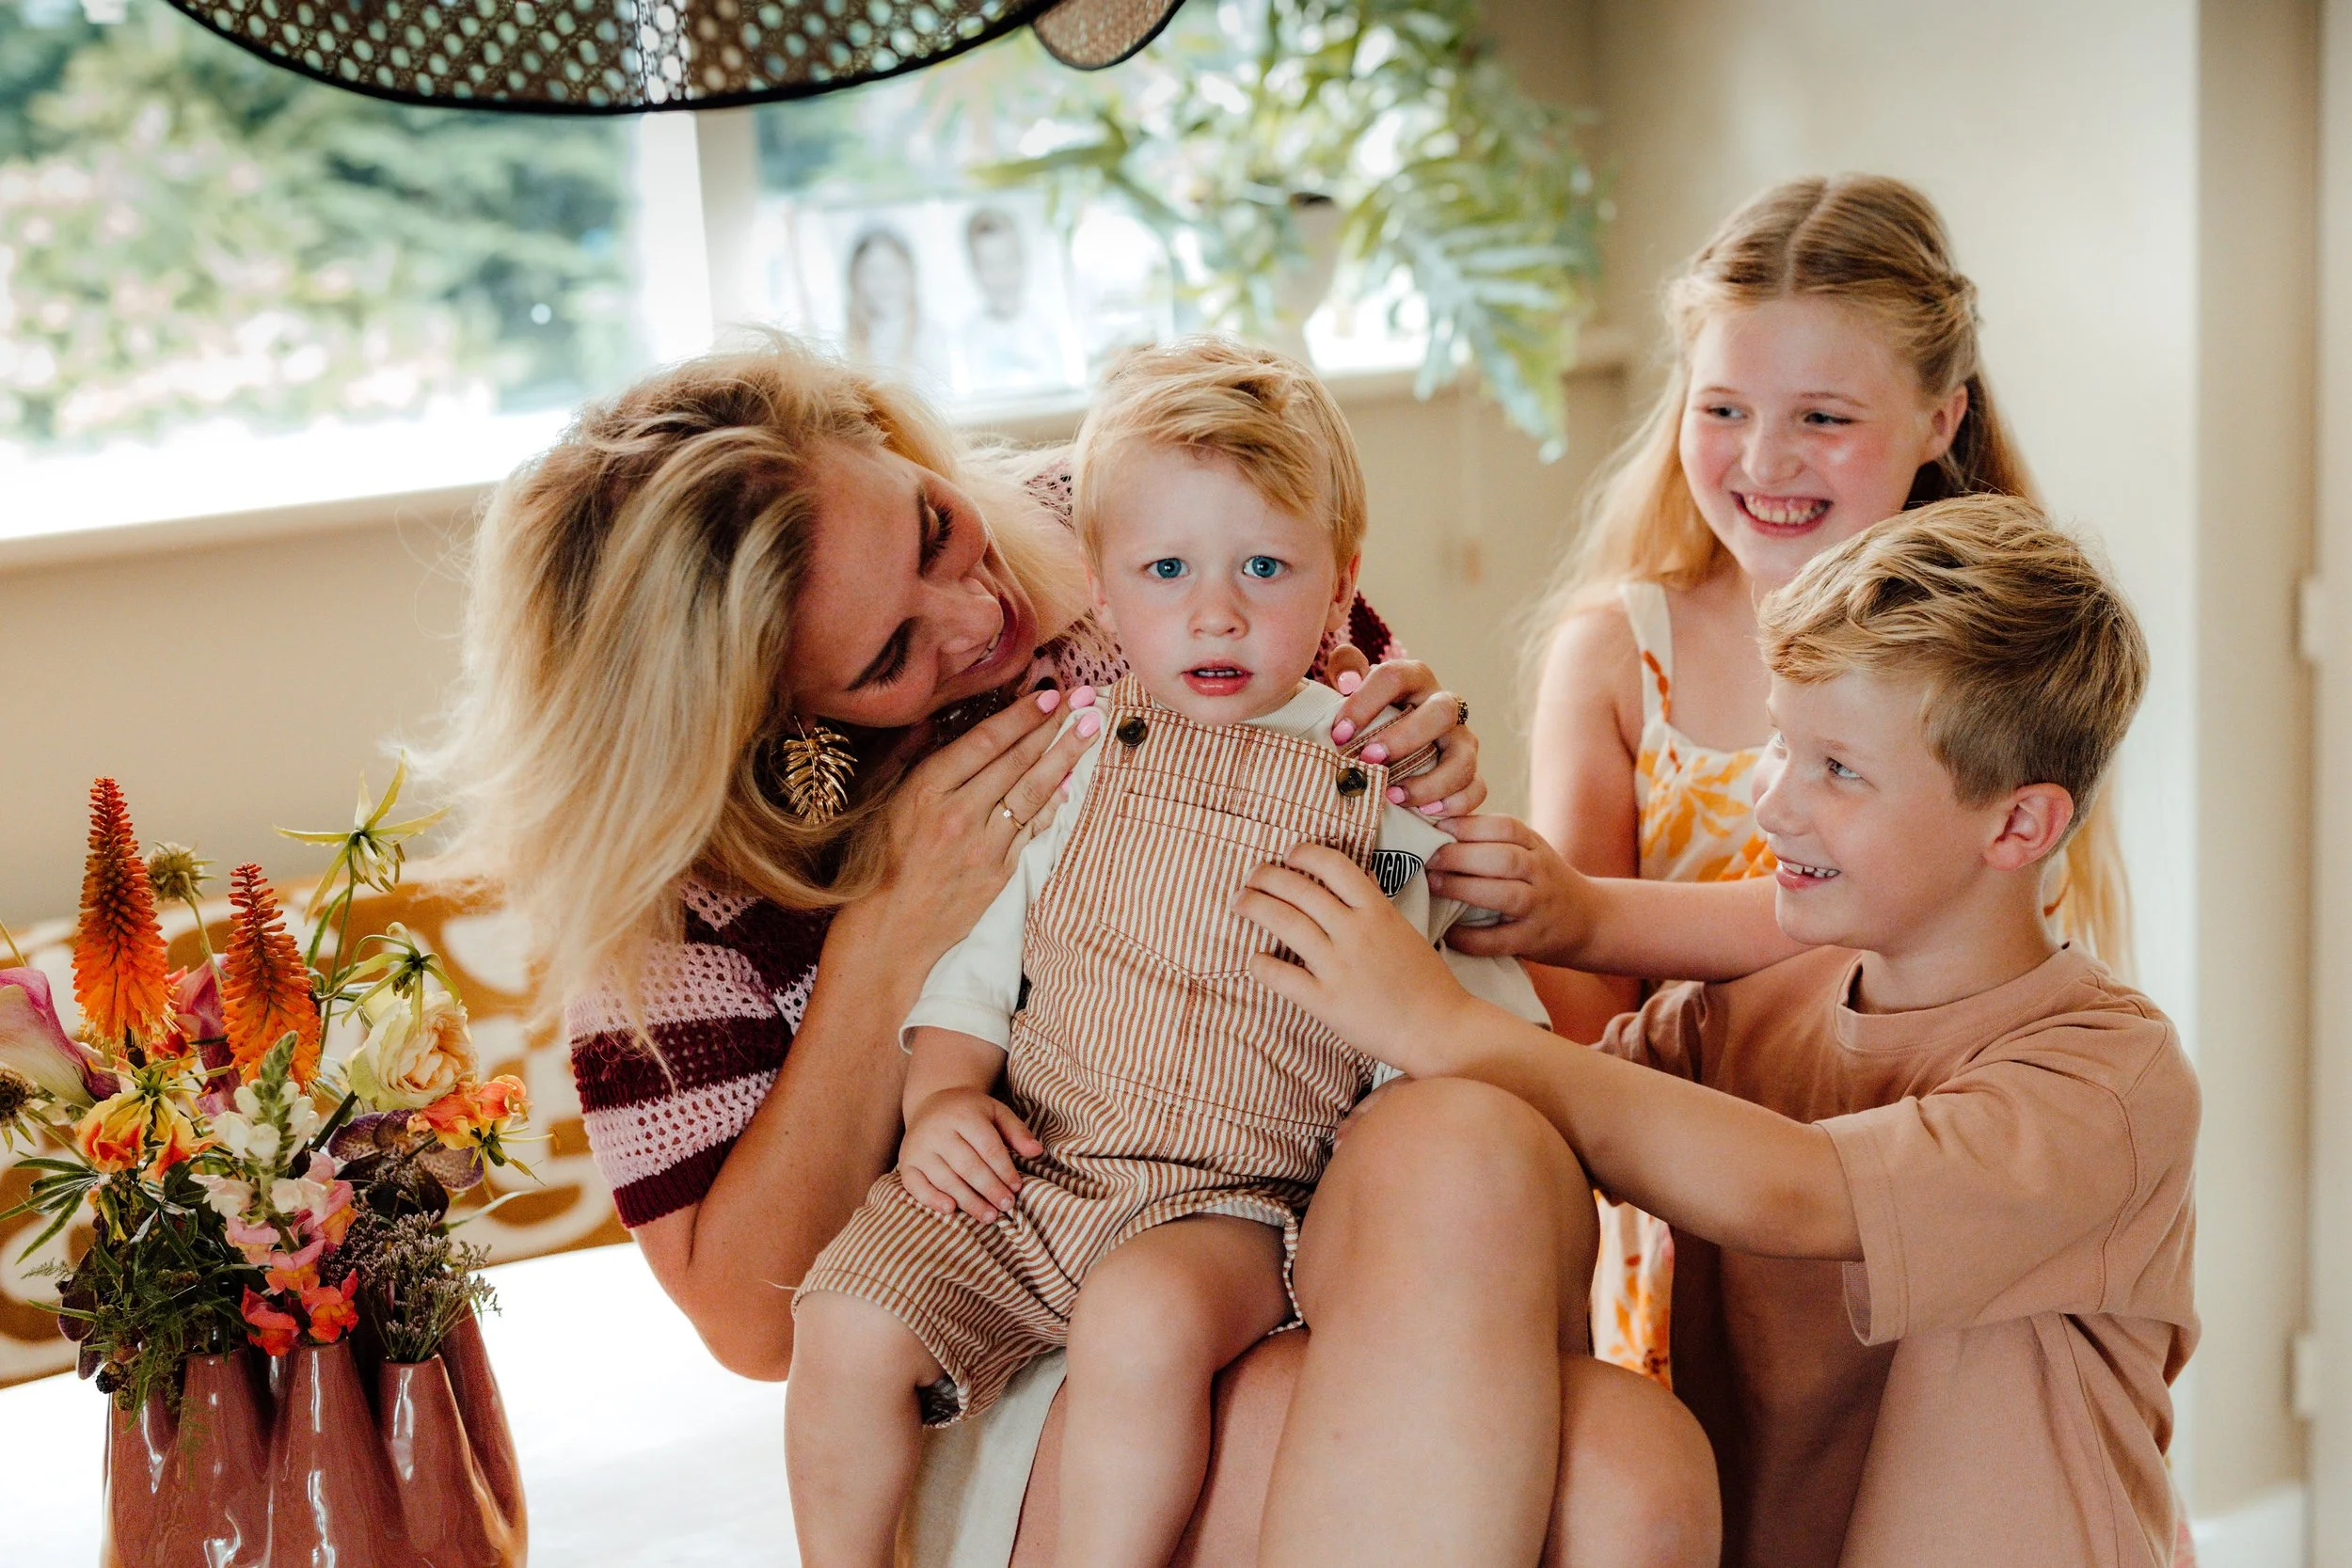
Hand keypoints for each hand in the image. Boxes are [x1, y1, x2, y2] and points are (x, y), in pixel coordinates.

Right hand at [870, 685, 1102, 964]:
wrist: (888, 931)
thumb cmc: (878, 863)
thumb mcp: (884, 803)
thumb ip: (911, 759)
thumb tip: (938, 721)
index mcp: (926, 790)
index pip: (984, 742)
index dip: (1019, 716)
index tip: (1047, 694)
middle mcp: (958, 814)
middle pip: (1016, 761)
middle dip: (1053, 727)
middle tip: (1083, 701)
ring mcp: (982, 845)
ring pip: (1033, 793)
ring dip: (1065, 758)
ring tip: (1089, 731)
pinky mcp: (998, 873)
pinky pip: (1032, 830)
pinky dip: (1052, 804)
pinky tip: (1069, 782)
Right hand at [899, 1086, 1044, 1223]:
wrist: (932, 1102)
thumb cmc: (970, 1112)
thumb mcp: (996, 1112)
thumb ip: (1017, 1132)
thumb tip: (1036, 1152)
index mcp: (964, 1115)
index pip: (988, 1147)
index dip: (1004, 1170)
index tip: (1017, 1188)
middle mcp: (938, 1130)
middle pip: (967, 1166)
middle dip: (989, 1189)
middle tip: (1007, 1206)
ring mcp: (919, 1147)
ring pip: (945, 1179)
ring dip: (968, 1201)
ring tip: (989, 1216)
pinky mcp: (906, 1161)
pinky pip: (915, 1185)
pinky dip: (932, 1199)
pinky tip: (951, 1210)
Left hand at [1233, 844, 1476, 1076]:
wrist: (1440, 1029)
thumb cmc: (1427, 982)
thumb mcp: (1405, 931)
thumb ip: (1375, 906)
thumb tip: (1352, 878)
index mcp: (1378, 911)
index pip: (1334, 865)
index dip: (1305, 853)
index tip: (1289, 853)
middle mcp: (1355, 932)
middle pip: (1299, 888)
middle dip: (1267, 876)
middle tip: (1252, 876)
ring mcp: (1338, 966)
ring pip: (1284, 922)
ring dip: (1255, 906)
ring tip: (1241, 902)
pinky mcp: (1325, 1001)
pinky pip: (1280, 975)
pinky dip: (1260, 963)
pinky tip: (1253, 958)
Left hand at [1320, 649, 1483, 816]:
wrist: (1395, 739)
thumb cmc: (1369, 711)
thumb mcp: (1353, 684)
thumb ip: (1345, 667)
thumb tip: (1347, 680)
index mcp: (1413, 678)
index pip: (1395, 677)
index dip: (1365, 704)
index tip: (1338, 734)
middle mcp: (1444, 705)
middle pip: (1441, 713)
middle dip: (1404, 739)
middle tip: (1369, 760)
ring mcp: (1461, 739)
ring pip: (1463, 757)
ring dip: (1430, 781)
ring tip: (1393, 796)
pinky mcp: (1470, 771)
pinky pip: (1477, 788)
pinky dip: (1455, 803)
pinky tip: (1426, 814)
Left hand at [1426, 815, 1596, 966]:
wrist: (1591, 920)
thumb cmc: (1542, 880)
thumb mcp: (1528, 851)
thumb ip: (1492, 839)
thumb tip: (1435, 824)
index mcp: (1535, 846)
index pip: (1506, 827)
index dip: (1470, 825)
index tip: (1436, 826)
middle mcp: (1541, 873)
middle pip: (1504, 858)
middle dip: (1461, 856)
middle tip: (1428, 858)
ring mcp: (1540, 907)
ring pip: (1506, 895)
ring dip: (1465, 889)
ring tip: (1434, 885)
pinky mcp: (1534, 940)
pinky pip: (1500, 940)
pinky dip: (1472, 938)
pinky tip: (1449, 932)